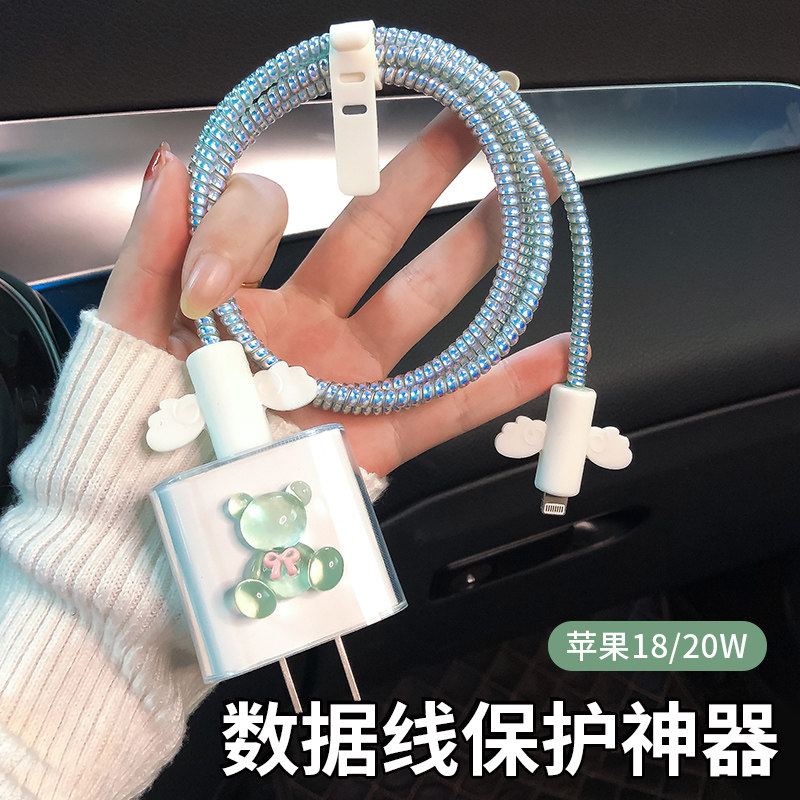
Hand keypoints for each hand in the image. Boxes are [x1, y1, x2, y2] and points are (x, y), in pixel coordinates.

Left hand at [99, 111, 568, 475]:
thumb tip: (170, 163)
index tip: (215, 280)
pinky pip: (447, 406)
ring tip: (528, 198)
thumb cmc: (132, 436)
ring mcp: (346, 380)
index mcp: (245, 294)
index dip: (247, 224)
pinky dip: (503, 384)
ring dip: (480, 251)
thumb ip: (150, 251)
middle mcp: (304, 327)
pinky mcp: (373, 439)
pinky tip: (551, 348)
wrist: (154, 531)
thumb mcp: (126, 334)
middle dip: (425, 172)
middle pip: (375, 232)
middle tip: (471, 121)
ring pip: (424, 303)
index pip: (268, 214)